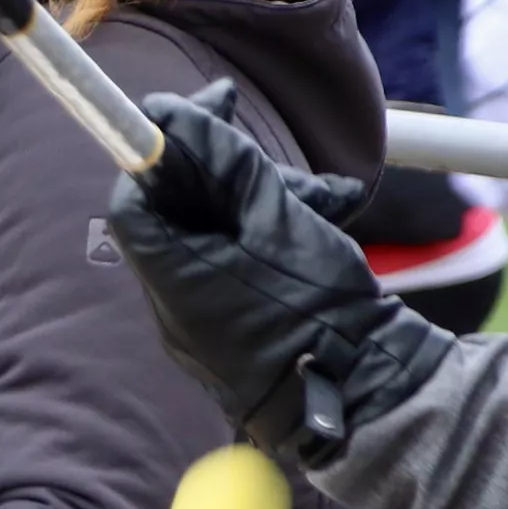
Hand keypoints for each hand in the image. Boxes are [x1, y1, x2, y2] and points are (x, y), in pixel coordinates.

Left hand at [103, 81, 452, 458]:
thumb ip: (224, 163)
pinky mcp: (240, 327)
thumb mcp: (277, 220)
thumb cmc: (322, 310)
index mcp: (172, 277)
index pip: (137, 197)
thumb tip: (168, 115)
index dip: (164, 147)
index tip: (206, 113)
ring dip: (270, 199)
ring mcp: (206, 319)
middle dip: (231, 170)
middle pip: (181, 211)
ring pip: (221, 233)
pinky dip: (277, 235)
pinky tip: (329, 217)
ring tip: (332, 196)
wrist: (371, 396)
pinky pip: (241, 264)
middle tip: (275, 150)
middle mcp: (175, 303)